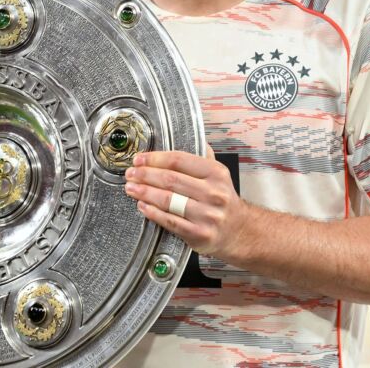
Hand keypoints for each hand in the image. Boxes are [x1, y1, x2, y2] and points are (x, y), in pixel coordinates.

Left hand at [123, 147, 247, 260]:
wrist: (239, 230)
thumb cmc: (221, 199)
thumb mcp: (218, 174)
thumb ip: (201, 156)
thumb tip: (183, 136)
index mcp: (216, 173)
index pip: (179, 160)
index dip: (155, 158)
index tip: (139, 159)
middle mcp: (213, 193)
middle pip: (171, 180)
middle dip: (145, 175)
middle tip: (130, 173)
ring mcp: (207, 215)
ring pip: (168, 200)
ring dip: (145, 193)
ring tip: (131, 188)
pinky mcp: (199, 234)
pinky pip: (170, 221)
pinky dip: (153, 212)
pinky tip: (142, 205)